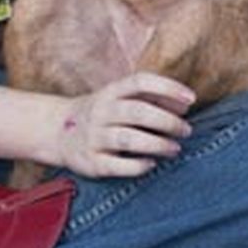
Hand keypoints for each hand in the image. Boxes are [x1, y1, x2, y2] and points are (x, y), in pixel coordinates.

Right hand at [50, 72, 194, 178]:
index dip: (167, 87)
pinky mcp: (91, 161)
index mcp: (110, 91)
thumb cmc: (102, 113)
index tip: (191, 99)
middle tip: (186, 130)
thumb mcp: (119, 98)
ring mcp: (93, 136)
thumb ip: (150, 98)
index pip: (140, 81)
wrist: (57, 130)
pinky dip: (137, 165)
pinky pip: (116, 165)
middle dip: (167, 121)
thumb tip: (185, 104)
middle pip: (137, 111)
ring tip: (175, 148)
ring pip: (128, 139)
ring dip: (157, 144)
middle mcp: (101, 111)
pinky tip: (152, 164)